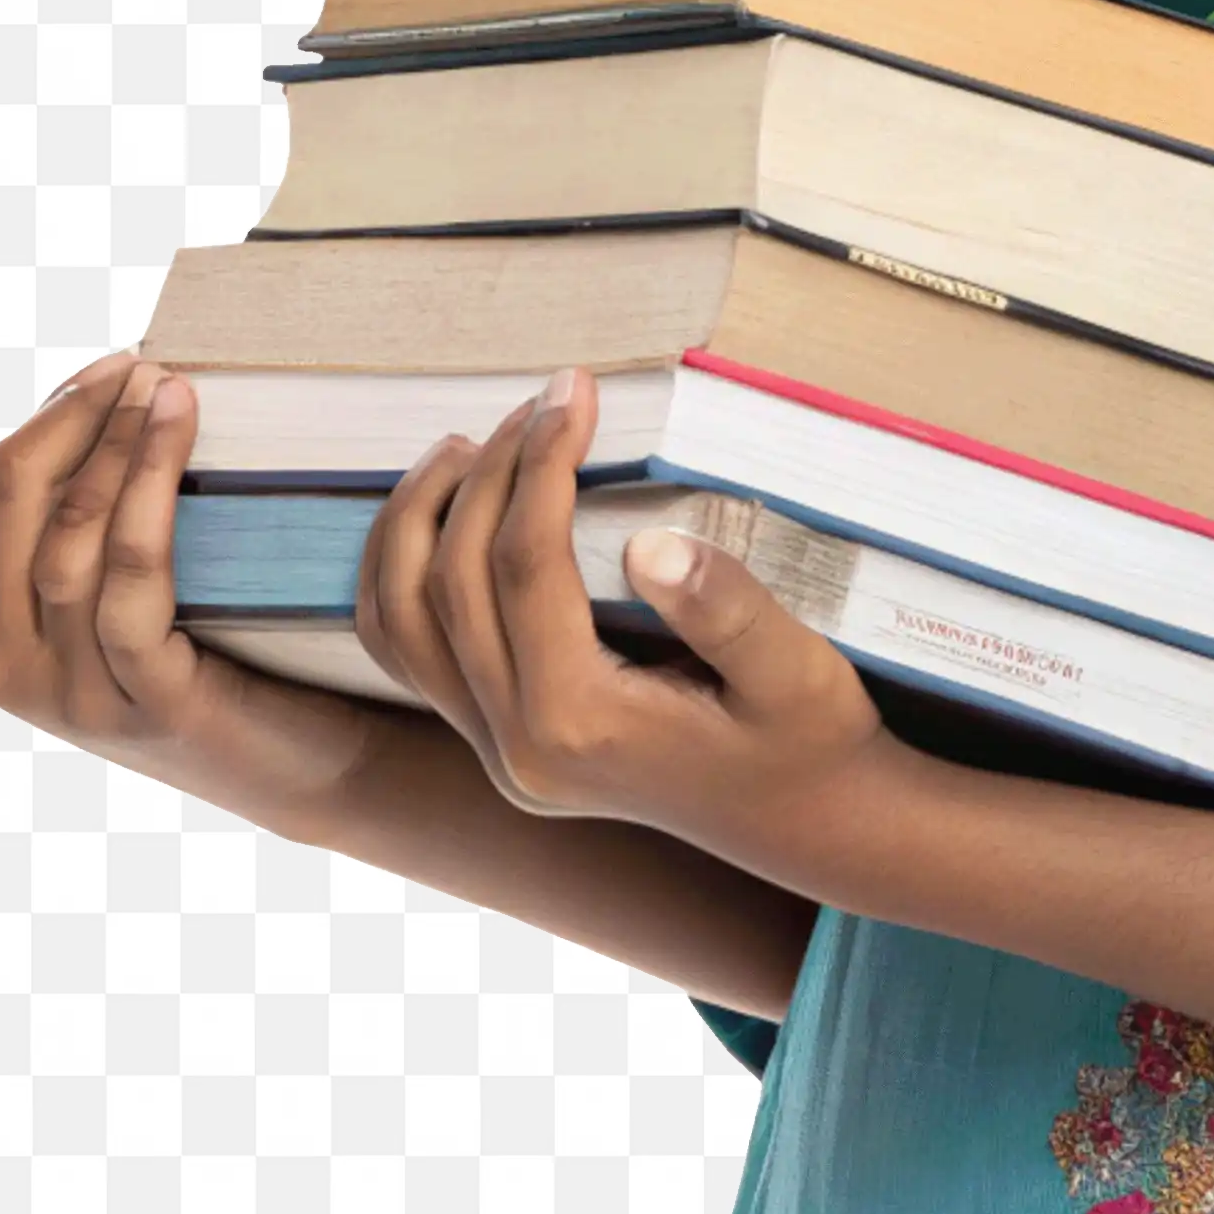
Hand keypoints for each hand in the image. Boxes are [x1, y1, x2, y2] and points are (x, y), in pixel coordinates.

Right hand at [0, 350, 383, 834]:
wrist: (300, 758)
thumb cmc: (222, 649)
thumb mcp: (129, 587)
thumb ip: (93, 519)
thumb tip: (112, 388)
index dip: (57, 412)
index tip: (119, 362)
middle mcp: (5, 669)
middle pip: (17, 502)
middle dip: (82, 417)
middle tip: (144, 363)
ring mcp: (71, 695)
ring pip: (73, 538)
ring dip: (122, 446)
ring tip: (171, 385)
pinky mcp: (148, 703)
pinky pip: (134, 583)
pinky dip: (153, 495)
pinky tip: (182, 435)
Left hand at [355, 365, 894, 882]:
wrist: (805, 821)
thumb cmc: (809, 739)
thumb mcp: (798, 673)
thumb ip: (730, 612)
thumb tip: (653, 546)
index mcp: (579, 728)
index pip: (525, 568)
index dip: (543, 464)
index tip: (577, 391)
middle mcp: (517, 750)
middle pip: (452, 585)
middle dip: (491, 473)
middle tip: (545, 401)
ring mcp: (497, 754)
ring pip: (404, 625)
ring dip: (418, 524)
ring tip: (469, 446)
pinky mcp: (498, 746)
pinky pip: (413, 656)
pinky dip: (404, 578)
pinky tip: (444, 519)